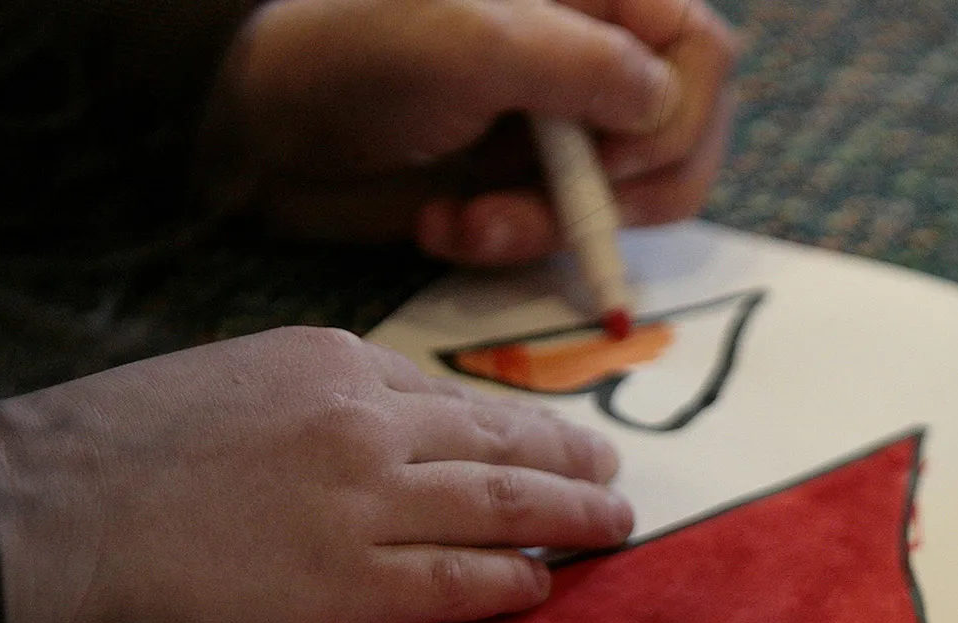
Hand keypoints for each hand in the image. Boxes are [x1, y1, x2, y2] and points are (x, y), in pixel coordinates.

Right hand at [0, 328, 632, 622]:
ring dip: (571, 519)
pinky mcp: (353, 584)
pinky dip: (512, 583)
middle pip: (499, 445)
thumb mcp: (225, 380)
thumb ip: (309, 402)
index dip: (507, 427)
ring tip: (612, 528)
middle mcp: (369, 424)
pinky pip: (462, 581)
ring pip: (504, 507)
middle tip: (611, 478)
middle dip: (567, 462)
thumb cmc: (108, 448)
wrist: (41, 508)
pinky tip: (540, 588)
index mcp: (333, 364)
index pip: (447, 399)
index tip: (543, 442)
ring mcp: (368, 503)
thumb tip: (370, 437)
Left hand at [209, 0, 738, 264]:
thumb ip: (585, 64)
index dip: (675, 118)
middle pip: (684, 135)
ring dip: (554, 228)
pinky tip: (447, 226)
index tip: (609, 159)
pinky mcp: (525, 185)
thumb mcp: (476, 43)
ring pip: (631, 200)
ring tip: (474, 222)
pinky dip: (511, 243)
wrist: (255, 124)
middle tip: (557, 205)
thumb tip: (666, 104)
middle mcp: (591, 53)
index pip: (702, 53)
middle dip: (623, 193)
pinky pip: (568, 235)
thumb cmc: (357, 54)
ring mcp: (563, 124)